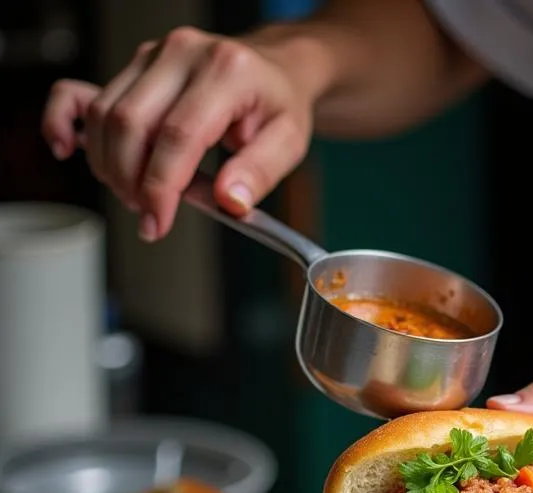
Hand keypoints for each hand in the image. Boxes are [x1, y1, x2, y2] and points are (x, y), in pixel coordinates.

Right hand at [41, 27, 316, 240]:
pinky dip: (67, 121)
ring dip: (111, 166)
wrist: (272, 72)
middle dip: (132, 182)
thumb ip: (259, 173)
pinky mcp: (134, 67)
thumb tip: (230, 202)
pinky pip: (85, 93)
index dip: (161, 186)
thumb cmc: (278, 106)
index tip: (157, 221)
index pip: (178, 135)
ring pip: (107, 115)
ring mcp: (152, 57)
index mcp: (225, 72)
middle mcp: (182, 55)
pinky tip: (67, 148)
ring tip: (137, 197)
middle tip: (148, 215)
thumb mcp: (289, 142)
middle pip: (131, 124)